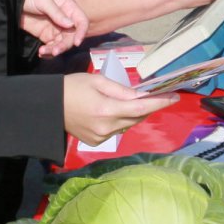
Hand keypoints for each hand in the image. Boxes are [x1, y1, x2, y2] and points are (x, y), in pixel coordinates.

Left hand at [19, 0, 87, 55]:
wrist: (15, 3)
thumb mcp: (44, 1)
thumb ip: (56, 13)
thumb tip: (71, 25)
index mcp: (69, 8)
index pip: (82, 21)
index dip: (81, 32)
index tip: (76, 42)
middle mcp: (66, 20)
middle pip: (72, 36)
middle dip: (65, 45)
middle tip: (54, 51)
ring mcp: (57, 29)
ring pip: (62, 44)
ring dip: (55, 50)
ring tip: (43, 52)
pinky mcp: (48, 37)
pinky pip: (52, 47)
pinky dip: (48, 53)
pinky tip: (41, 53)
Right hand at [63, 74, 178, 145]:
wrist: (48, 107)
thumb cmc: (72, 87)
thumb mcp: (98, 81)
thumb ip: (122, 90)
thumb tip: (141, 95)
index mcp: (107, 110)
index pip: (141, 107)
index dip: (160, 102)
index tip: (174, 97)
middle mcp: (107, 127)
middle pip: (137, 117)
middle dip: (148, 107)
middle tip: (156, 96)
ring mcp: (101, 137)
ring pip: (128, 125)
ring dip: (133, 114)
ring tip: (130, 102)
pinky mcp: (96, 142)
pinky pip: (117, 130)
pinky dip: (120, 121)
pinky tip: (112, 112)